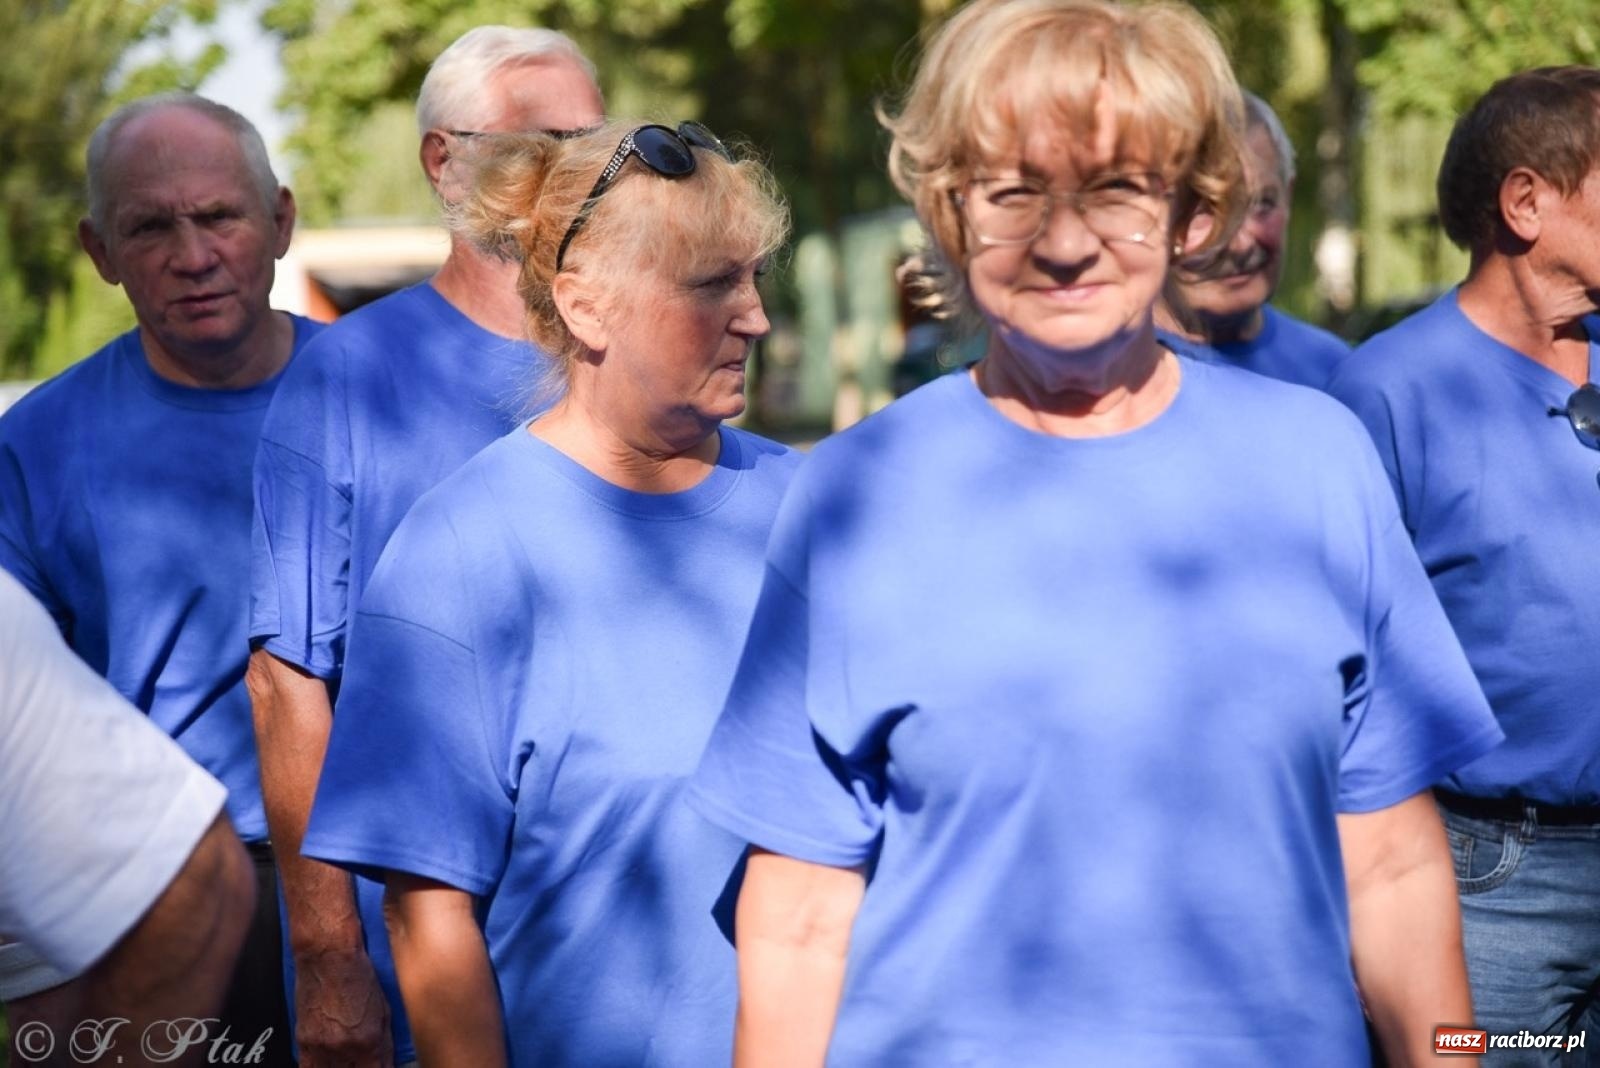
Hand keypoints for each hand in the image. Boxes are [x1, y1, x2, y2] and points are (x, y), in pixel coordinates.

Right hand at [292, 948, 392, 1067]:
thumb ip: (384, 1041)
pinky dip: (318, 1067)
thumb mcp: (384, 1010)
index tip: (381, 1066)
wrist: (328, 957)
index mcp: (368, 1041)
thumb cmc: (358, 975)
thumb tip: (385, 1061)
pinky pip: (308, 1067)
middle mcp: (343, 1048)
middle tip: (365, 1061)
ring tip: (347, 1061)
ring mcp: (320, 1047)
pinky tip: (326, 1063)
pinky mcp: (302, 1041)